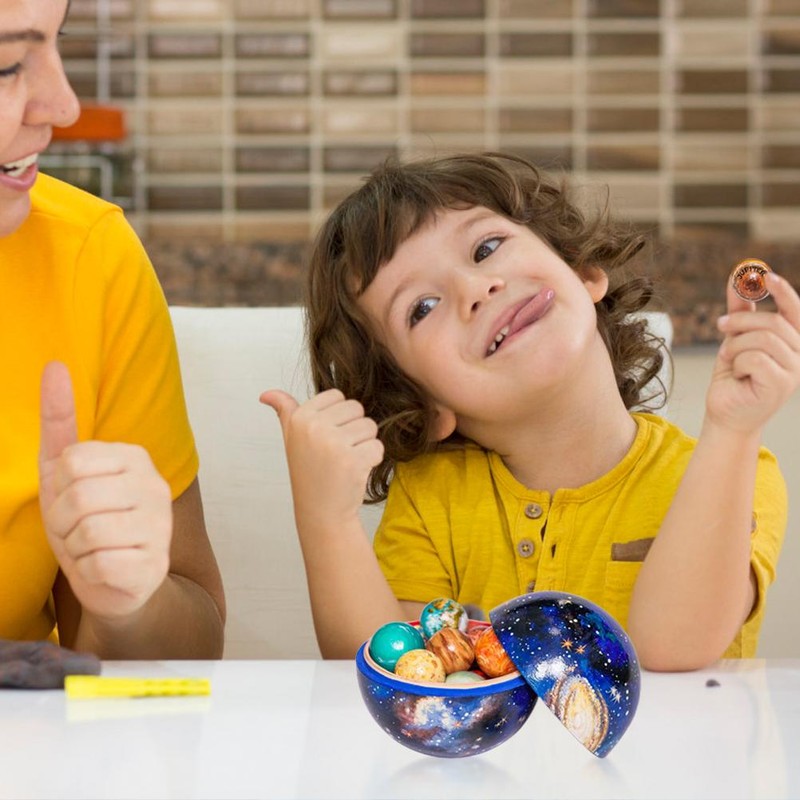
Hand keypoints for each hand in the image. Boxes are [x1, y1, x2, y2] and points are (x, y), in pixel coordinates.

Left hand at [38, 362, 172, 619]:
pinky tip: (106, 569)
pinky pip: (98, 564)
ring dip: (75, 549)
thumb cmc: (87, 522)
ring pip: (87, 532)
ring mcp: (161, 525)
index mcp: (134, 457)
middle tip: (80, 532)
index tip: (75, 501)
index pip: (72, 461)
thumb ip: (60, 419)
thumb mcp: (64, 473)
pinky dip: (89, 572)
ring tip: (93, 550)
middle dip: (63, 524)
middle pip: (77, 498)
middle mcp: (155, 485)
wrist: (116, 580)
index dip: (59, 489)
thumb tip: (54, 364)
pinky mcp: (154, 564)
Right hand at [260, 388, 383, 528]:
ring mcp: (333, 444)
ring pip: (370, 426)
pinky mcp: (353, 460)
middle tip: (338, 452)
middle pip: (356, 408)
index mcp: (300, 418)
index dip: (339, 417)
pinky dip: (372, 460)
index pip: (338, 395)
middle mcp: (314, 428)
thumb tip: (266, 394)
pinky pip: (377, 446)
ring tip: (346, 462)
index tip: (326, 438)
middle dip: (353, 429)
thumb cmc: (309, 472)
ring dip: (364, 444)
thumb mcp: (291, 438)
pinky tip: (355, 472)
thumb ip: (284, 411)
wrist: (321, 512)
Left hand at [708, 272, 799, 433]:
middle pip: (773, 322)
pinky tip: (736, 374)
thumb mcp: (735, 337)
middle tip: (720, 325)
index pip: (794, 309)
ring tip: (729, 358)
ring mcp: (794, 369)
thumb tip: (737, 277)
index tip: (764, 275)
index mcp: (792, 338)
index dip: (781, 290)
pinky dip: (737, 363)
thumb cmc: (734, 375)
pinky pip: (755, 358)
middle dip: (740, 321)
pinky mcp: (782, 384)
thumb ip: (740, 309)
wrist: (726, 412)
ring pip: (762, 339)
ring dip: (735, 346)